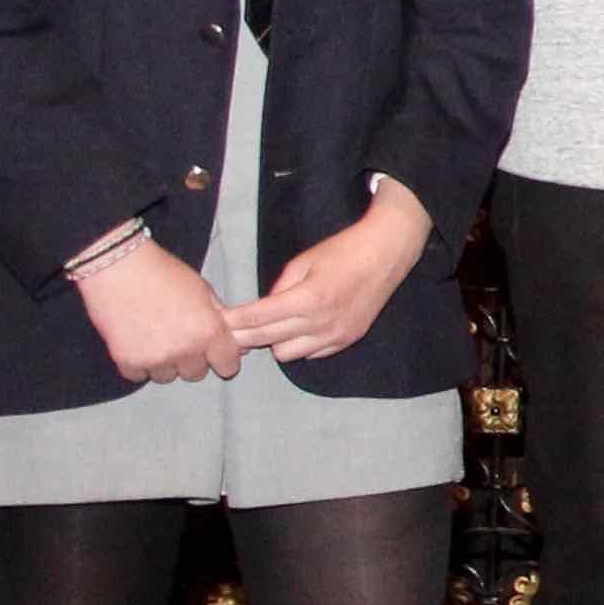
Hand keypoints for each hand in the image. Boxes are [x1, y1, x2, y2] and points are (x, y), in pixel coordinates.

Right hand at [76, 237, 243, 383]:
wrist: (117, 267)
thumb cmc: (163, 273)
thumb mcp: (202, 290)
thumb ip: (218, 318)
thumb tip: (239, 341)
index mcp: (210, 332)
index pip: (228, 366)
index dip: (222, 360)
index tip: (214, 354)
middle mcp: (186, 350)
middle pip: (196, 374)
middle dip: (190, 360)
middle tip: (178, 339)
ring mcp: (156, 358)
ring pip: (167, 376)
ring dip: (163, 363)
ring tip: (153, 338)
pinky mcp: (128, 362)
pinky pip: (138, 376)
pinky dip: (137, 364)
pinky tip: (134, 342)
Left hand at [224, 178, 437, 362]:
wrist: (388, 253)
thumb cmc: (344, 250)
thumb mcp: (303, 261)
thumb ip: (279, 289)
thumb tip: (261, 309)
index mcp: (307, 298)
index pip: (256, 318)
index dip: (231, 321)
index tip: (215, 321)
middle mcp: (320, 322)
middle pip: (265, 340)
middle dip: (242, 335)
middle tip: (229, 329)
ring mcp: (336, 335)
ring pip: (285, 355)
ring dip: (273, 342)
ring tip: (271, 326)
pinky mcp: (348, 339)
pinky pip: (310, 354)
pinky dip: (299, 344)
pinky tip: (299, 328)